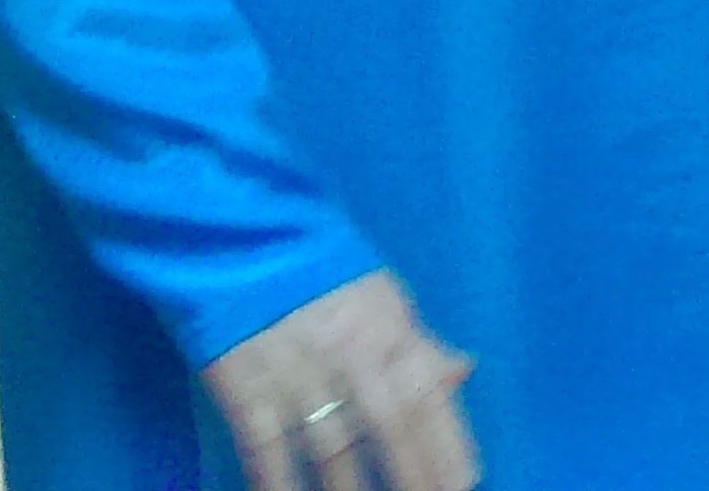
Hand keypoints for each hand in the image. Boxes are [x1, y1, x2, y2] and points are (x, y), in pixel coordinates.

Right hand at [200, 271, 478, 490]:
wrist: (243, 241)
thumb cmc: (322, 275)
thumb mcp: (382, 297)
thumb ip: (418, 342)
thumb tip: (461, 372)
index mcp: (389, 329)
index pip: (428, 396)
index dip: (448, 444)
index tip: (465, 482)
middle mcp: (349, 354)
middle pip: (389, 425)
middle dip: (412, 474)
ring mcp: (296, 372)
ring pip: (331, 444)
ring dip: (350, 488)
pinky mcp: (244, 384)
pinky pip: (264, 443)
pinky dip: (276, 478)